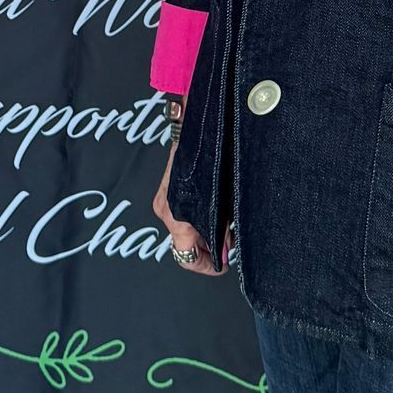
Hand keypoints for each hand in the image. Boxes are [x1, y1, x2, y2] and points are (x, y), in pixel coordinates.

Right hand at [153, 134, 221, 277]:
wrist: (197, 126)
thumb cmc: (213, 160)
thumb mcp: (224, 202)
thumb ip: (223, 231)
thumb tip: (225, 251)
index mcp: (178, 219)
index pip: (186, 257)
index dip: (206, 266)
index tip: (223, 265)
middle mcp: (166, 212)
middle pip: (184, 245)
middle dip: (208, 248)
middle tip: (229, 243)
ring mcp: (163, 200)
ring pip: (182, 230)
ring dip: (202, 233)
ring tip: (225, 226)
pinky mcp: (166, 191)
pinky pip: (179, 214)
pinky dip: (195, 219)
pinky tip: (213, 211)